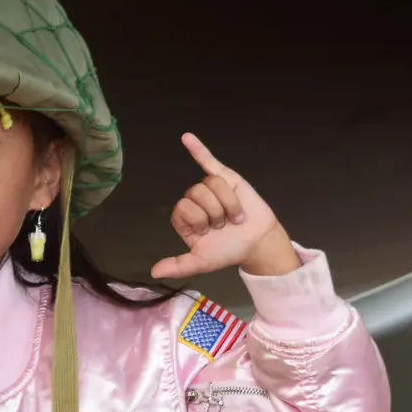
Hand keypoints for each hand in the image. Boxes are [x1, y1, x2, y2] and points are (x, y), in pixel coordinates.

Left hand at [150, 132, 297, 278]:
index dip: (197, 220)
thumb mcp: (202, 262)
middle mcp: (195, 201)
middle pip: (196, 194)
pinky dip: (198, 149)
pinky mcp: (226, 177)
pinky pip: (208, 160)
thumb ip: (178, 265)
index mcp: (186, 218)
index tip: (209, 232)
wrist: (257, 242)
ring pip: (212, 184)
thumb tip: (154, 272)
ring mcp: (210, 188)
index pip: (182, 208)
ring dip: (227, 203)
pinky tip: (187, 138)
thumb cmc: (229, 250)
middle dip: (214, 212)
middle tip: (225, 224)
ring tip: (235, 215)